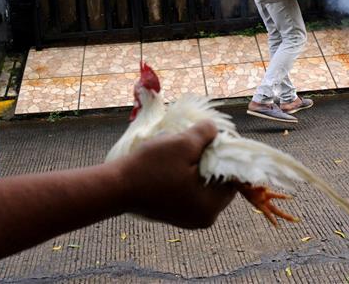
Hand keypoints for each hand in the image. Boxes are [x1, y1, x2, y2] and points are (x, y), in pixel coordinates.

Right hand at [118, 121, 235, 228]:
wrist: (115, 187)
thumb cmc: (151, 168)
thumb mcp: (182, 144)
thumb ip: (206, 133)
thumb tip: (215, 130)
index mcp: (211, 207)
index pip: (233, 177)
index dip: (225, 154)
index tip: (212, 139)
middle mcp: (204, 217)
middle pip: (218, 181)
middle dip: (209, 159)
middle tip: (195, 142)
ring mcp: (188, 218)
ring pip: (202, 184)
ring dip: (195, 165)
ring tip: (180, 150)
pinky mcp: (174, 213)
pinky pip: (189, 190)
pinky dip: (184, 175)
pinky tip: (171, 161)